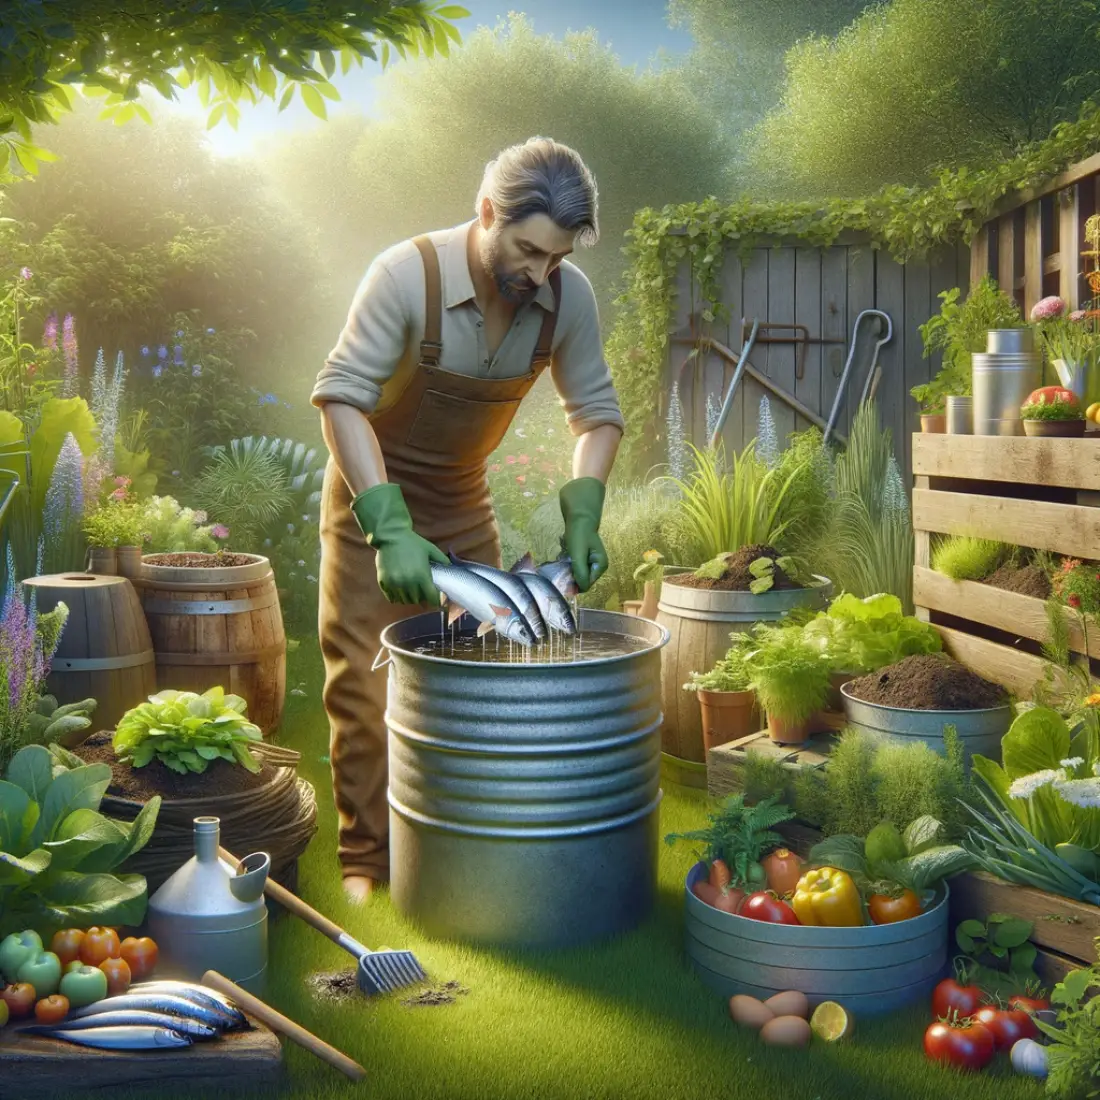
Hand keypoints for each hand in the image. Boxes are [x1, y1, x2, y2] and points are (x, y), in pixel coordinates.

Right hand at [350, 482, 447, 604]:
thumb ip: (442, 560)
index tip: (437, 598)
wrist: (390, 536)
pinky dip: (397, 597)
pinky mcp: (384, 583)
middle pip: (418, 601)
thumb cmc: (412, 542)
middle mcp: (408, 583)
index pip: (432, 598)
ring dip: (410, 598)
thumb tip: (451, 568)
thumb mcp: (430, 549)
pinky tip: (400, 590)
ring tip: (411, 590)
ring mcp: (395, 584)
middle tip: (423, 591)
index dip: (436, 600)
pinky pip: (392, 598)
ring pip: (405, 601)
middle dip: (422, 597)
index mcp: (421, 576)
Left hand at [558, 477, 608, 592]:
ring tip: (564, 554)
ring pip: (575, 572)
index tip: (563, 573)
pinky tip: (565, 551)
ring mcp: (590, 561)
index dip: (574, 583)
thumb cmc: (579, 534)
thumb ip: (580, 573)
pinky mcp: (583, 556)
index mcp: (600, 566)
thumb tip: (578, 590)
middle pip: (580, 579)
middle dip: (570, 573)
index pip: (586, 585)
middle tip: (563, 561)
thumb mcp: (578, 555)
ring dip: (567, 566)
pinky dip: (567, 561)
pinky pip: (573, 565)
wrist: (579, 515)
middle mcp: (597, 566)